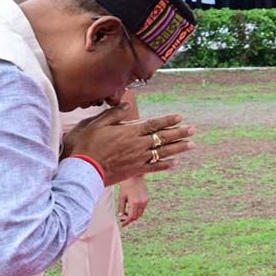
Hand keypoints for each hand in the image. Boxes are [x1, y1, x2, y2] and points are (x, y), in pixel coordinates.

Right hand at [62, 106, 194, 186]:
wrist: (82, 170)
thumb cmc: (85, 145)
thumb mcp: (96, 124)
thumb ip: (113, 114)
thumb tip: (127, 104)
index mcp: (129, 132)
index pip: (153, 124)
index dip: (168, 120)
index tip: (180, 117)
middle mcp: (137, 145)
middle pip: (163, 137)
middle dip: (180, 133)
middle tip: (193, 130)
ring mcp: (137, 159)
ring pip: (163, 153)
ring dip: (178, 148)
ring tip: (191, 145)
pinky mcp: (134, 171)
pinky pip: (154, 168)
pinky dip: (166, 165)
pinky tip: (175, 163)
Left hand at [118, 176, 149, 226]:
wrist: (135, 176)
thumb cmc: (126, 185)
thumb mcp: (122, 197)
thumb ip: (121, 207)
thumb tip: (120, 216)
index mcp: (134, 203)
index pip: (131, 217)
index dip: (126, 222)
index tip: (122, 225)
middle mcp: (142, 203)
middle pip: (136, 216)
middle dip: (130, 220)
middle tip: (122, 220)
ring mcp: (145, 201)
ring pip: (140, 213)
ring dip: (134, 216)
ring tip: (126, 214)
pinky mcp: (147, 199)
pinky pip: (142, 208)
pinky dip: (137, 211)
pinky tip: (131, 209)